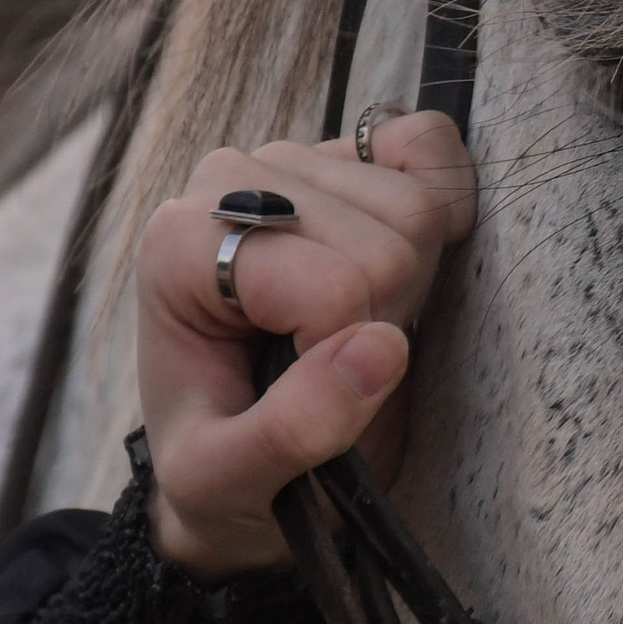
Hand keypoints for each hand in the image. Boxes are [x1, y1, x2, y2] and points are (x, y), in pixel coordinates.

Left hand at [134, 113, 476, 578]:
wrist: (226, 462)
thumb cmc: (217, 470)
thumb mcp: (224, 482)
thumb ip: (292, 430)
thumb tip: (379, 348)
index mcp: (180, 247)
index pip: (332, 283)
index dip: (347, 355)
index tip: (308, 392)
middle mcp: (229, 183)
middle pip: (386, 237)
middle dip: (383, 317)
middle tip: (334, 364)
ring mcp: (290, 162)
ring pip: (417, 202)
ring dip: (410, 281)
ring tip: (350, 327)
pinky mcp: (342, 158)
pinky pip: (426, 141)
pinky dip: (442, 197)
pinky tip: (400, 265)